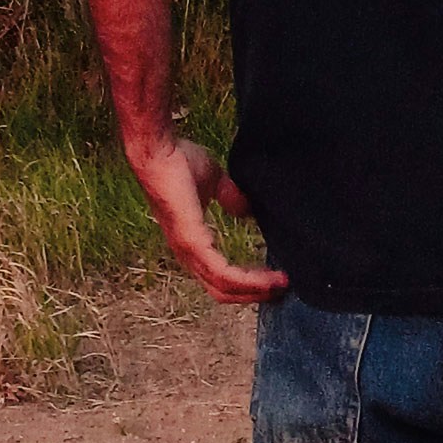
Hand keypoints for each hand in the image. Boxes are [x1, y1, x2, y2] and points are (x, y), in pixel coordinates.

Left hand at [125, 128, 286, 307]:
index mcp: (191, 241)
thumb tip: (246, 209)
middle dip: (253, 293)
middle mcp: (188, 252)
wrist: (160, 150)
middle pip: (221, 289)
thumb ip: (229, 196)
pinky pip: (222, 273)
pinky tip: (266, 278)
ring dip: (255, 289)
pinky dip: (246, 280)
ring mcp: (188, 250)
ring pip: (224, 286)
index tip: (272, 277)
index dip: (244, 281)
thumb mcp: (213, 180)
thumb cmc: (178, 161)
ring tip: (281, 286)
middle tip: (281, 289)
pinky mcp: (192, 243)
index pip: (218, 275)